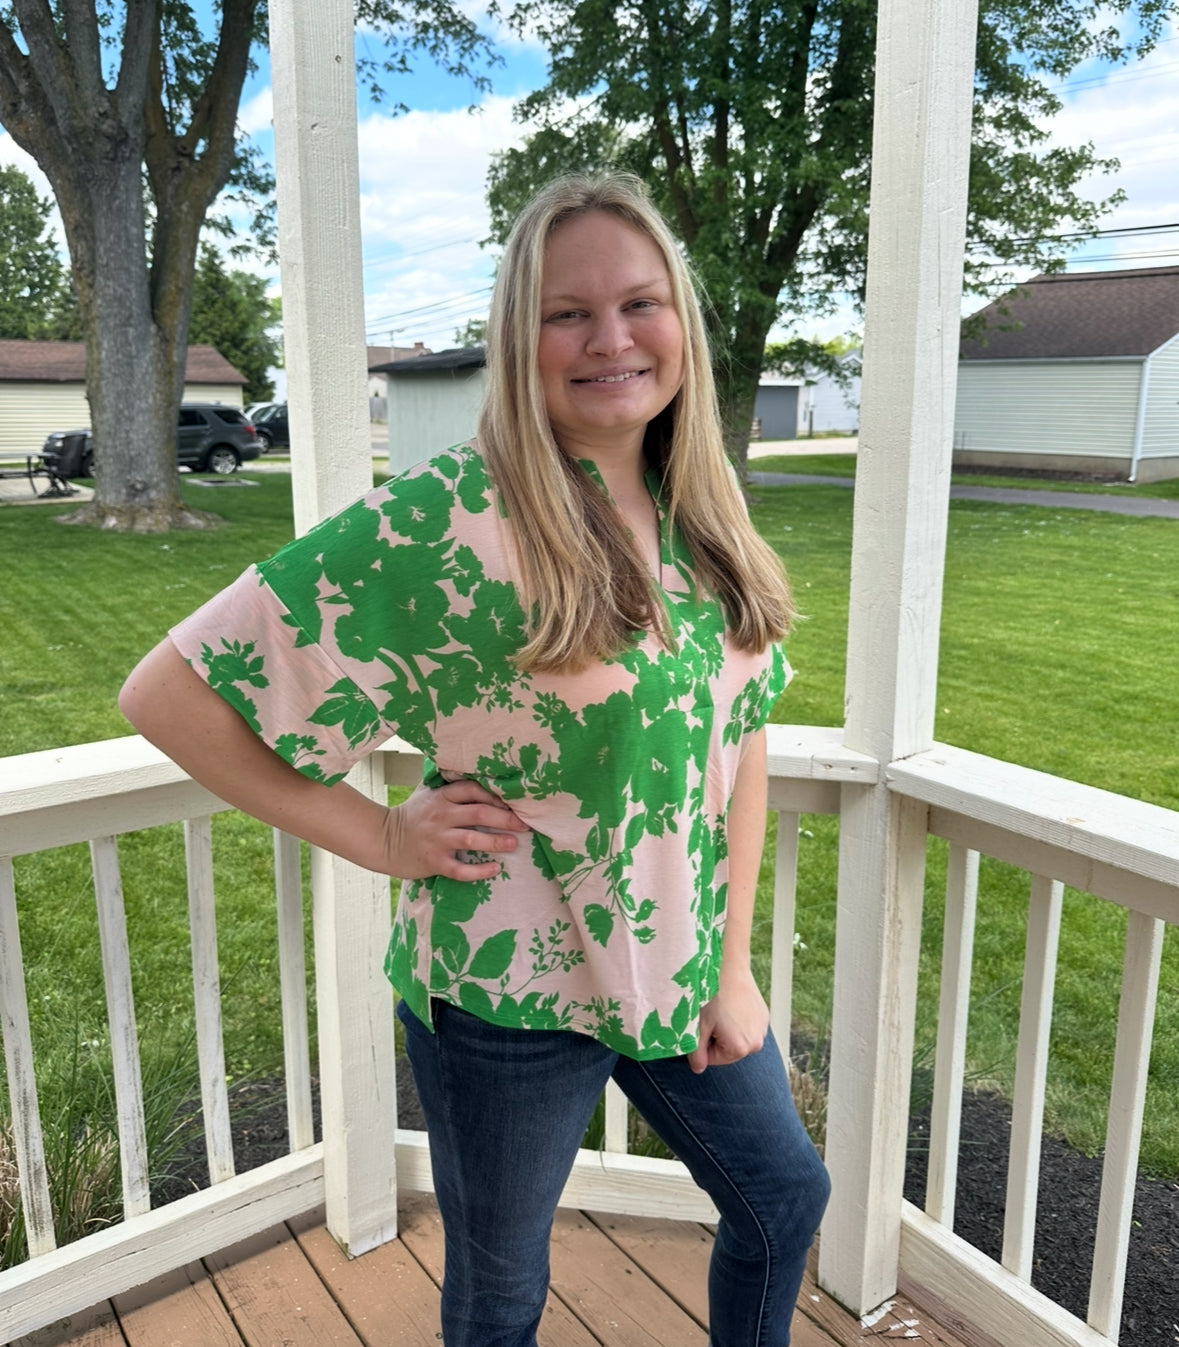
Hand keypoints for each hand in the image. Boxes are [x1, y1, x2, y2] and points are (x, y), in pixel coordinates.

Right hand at [383, 779, 529, 881]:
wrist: (383, 841)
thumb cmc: (412, 816)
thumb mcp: (427, 794)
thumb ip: (450, 786)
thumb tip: (481, 774)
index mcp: (441, 798)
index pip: (472, 790)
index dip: (495, 795)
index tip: (514, 802)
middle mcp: (441, 817)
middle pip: (479, 813)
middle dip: (506, 818)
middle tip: (525, 824)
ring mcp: (437, 840)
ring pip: (472, 839)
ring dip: (496, 841)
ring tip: (514, 844)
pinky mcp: (434, 862)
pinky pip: (460, 869)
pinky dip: (479, 871)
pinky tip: (495, 869)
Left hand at [686, 965, 768, 1073]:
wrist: (728, 968)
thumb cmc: (711, 996)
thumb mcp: (698, 1026)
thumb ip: (696, 1053)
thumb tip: (698, 1069)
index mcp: (739, 1048)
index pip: (713, 1059)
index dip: (702, 1044)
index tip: (702, 1025)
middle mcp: (756, 1043)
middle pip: (727, 1050)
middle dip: (717, 1037)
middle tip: (711, 1015)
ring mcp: (762, 1029)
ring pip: (737, 1038)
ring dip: (727, 1029)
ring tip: (722, 1008)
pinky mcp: (764, 1016)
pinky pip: (746, 1026)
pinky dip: (738, 1019)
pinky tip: (732, 1003)